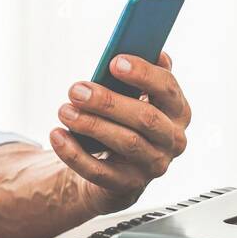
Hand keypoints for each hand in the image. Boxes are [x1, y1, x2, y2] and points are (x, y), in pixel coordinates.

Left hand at [49, 52, 190, 216]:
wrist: (118, 169)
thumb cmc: (127, 122)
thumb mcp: (138, 96)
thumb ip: (143, 75)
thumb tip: (152, 51)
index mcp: (178, 111)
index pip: (168, 89)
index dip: (143, 74)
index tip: (114, 62)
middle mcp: (172, 140)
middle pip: (145, 118)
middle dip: (108, 102)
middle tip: (76, 90)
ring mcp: (153, 166)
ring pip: (125, 143)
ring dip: (90, 125)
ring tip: (64, 110)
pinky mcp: (128, 187)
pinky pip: (99, 172)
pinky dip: (74, 154)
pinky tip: (57, 135)